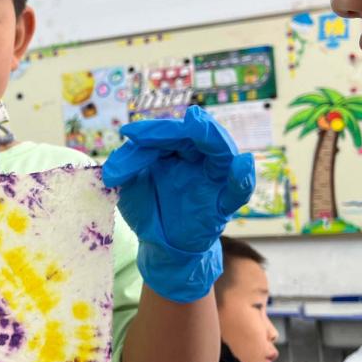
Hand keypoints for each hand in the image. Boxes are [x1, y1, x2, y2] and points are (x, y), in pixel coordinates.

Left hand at [102, 106, 254, 302]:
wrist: (157, 244)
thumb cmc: (146, 207)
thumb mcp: (128, 184)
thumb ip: (126, 165)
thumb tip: (118, 160)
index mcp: (175, 150)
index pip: (169, 132)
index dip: (151, 131)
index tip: (127, 133)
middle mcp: (197, 160)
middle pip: (200, 135)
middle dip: (186, 127)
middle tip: (184, 117)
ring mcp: (212, 181)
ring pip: (222, 154)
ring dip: (213, 138)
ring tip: (200, 127)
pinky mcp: (222, 206)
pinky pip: (237, 192)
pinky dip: (243, 178)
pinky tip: (242, 163)